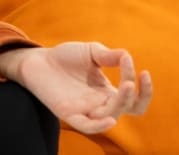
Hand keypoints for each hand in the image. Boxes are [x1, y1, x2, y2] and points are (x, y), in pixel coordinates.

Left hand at [0, 42, 151, 133]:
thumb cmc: (65, 57)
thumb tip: (127, 56)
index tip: (133, 63)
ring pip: (110, 116)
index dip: (141, 86)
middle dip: (132, 96)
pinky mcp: (69, 113)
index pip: (133, 97)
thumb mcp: (91, 52)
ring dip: (120, 105)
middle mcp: (100, 104)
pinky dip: (99, 126)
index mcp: (108, 92)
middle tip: (129, 81)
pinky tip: (110, 119)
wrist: (37, 60)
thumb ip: (109, 55)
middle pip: (126, 108)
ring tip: (126, 87)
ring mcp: (85, 110)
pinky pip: (87, 126)